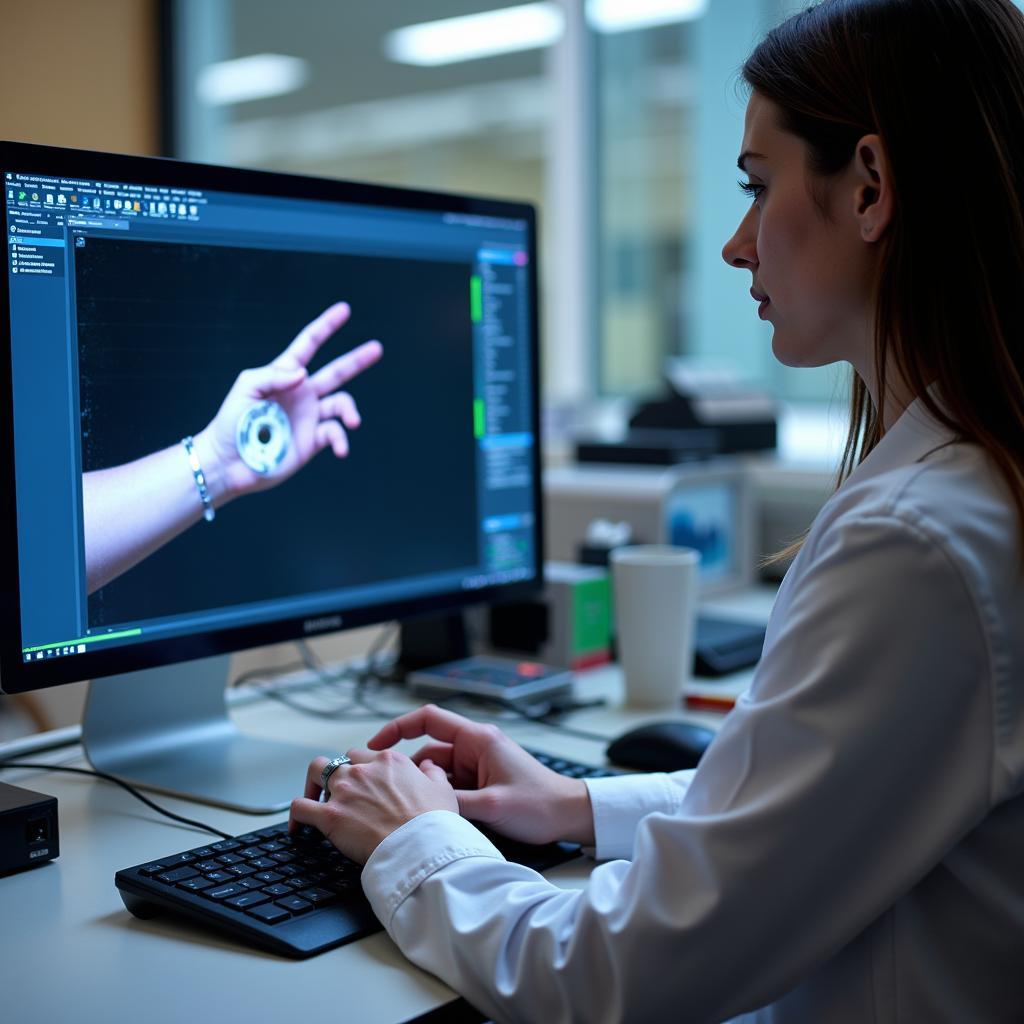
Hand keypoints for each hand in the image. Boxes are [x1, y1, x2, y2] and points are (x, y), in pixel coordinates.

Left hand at [196, 302, 381, 501]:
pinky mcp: (314, 441)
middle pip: (338, 371)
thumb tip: (304, 374)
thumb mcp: (246, 388)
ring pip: (342, 404)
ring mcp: (310, 417)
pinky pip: (336, 434)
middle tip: (377, 348)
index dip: (326, 326)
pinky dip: (341, 441)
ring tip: (353, 421)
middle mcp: (303, 393)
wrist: (230, 462)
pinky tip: (340, 449)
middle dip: (358, 359)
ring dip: (351, 411)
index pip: (309, 344)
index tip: (344, 310)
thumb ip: (273, 375)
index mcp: (285, 374)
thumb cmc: (231, 421)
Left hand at [289, 748, 457, 863]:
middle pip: (340, 760)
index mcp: (389, 761)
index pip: (365, 753)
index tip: (362, 782)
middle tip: (340, 792)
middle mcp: (364, 770)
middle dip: (338, 773)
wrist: (420, 847)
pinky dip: (296, 815)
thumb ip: (434, 773)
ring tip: (314, 800)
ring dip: (314, 785)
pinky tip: (298, 826)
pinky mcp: (330, 816)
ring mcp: (345, 791)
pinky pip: (300, 807)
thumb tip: (430, 765)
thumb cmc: (433, 822)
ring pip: (316, 772)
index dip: (362, 767)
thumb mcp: (442, 789)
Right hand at [367, 705, 595, 846]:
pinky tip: (433, 815)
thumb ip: (452, 802)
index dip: (397, 728)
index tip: (375, 745)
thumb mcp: (491, 805)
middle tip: (388, 792)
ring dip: (425, 789)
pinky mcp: (481, 781)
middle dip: (409, 771)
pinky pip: (449, 785)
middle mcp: (475, 747)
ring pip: (436, 772)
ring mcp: (478, 764)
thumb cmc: (541, 804)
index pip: (428, 719)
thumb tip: (417, 804)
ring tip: (413, 810)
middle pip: (427, 750)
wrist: (570, 816)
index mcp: (478, 739)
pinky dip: (439, 797)